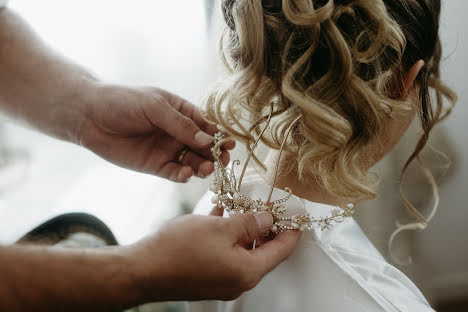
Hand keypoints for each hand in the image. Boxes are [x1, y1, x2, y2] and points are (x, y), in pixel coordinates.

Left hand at [77, 83, 232, 181]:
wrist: (90, 116)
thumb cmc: (123, 102)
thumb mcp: (155, 107)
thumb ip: (180, 124)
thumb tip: (208, 139)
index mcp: (182, 113)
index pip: (207, 126)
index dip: (220, 136)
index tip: (230, 144)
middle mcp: (179, 133)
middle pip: (204, 147)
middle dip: (215, 154)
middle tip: (222, 161)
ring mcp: (168, 150)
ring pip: (193, 162)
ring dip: (202, 166)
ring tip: (205, 169)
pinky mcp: (156, 166)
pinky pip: (174, 173)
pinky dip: (182, 175)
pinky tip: (185, 174)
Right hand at [125, 210, 301, 301]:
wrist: (142, 271)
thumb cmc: (179, 249)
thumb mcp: (219, 229)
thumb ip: (248, 223)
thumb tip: (268, 219)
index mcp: (247, 271)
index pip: (282, 250)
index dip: (291, 229)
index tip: (296, 212)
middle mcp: (238, 280)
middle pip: (264, 251)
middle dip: (268, 226)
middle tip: (269, 204)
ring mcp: (222, 280)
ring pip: (243, 250)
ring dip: (246, 228)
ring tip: (245, 205)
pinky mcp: (207, 276)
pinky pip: (226, 253)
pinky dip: (228, 236)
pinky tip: (221, 214)